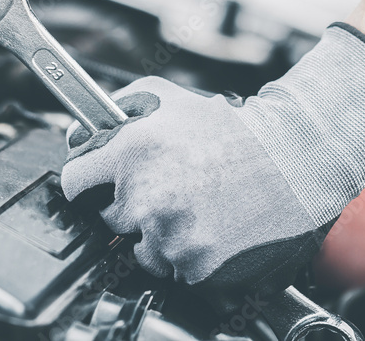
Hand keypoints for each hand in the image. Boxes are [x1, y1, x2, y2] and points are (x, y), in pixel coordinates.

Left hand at [61, 23, 364, 307]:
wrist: (292, 160)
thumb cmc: (230, 129)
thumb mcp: (164, 97)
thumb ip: (115, 109)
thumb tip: (80, 131)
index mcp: (130, 152)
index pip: (73, 184)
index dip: (85, 182)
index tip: (96, 184)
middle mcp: (144, 195)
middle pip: (105, 217)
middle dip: (125, 204)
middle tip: (161, 187)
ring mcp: (168, 233)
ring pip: (136, 245)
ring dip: (153, 231)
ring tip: (187, 205)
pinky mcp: (193, 263)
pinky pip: (168, 267)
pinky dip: (180, 254)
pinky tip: (203, 226)